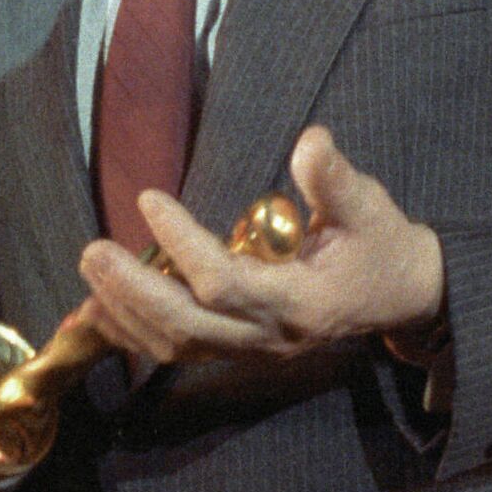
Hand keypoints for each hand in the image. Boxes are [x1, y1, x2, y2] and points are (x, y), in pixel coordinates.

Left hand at [76, 125, 446, 367]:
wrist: (399, 298)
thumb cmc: (381, 246)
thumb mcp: (370, 207)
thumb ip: (335, 180)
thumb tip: (310, 141)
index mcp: (298, 301)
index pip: (224, 282)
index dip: (182, 243)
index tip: (150, 199)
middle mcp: (266, 336)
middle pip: (184, 327)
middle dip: (132, 291)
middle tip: (93, 250)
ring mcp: (248, 350)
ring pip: (173, 345)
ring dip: (124, 313)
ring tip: (92, 270)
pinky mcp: (236, 350)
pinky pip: (175, 349)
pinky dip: (134, 330)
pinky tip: (101, 305)